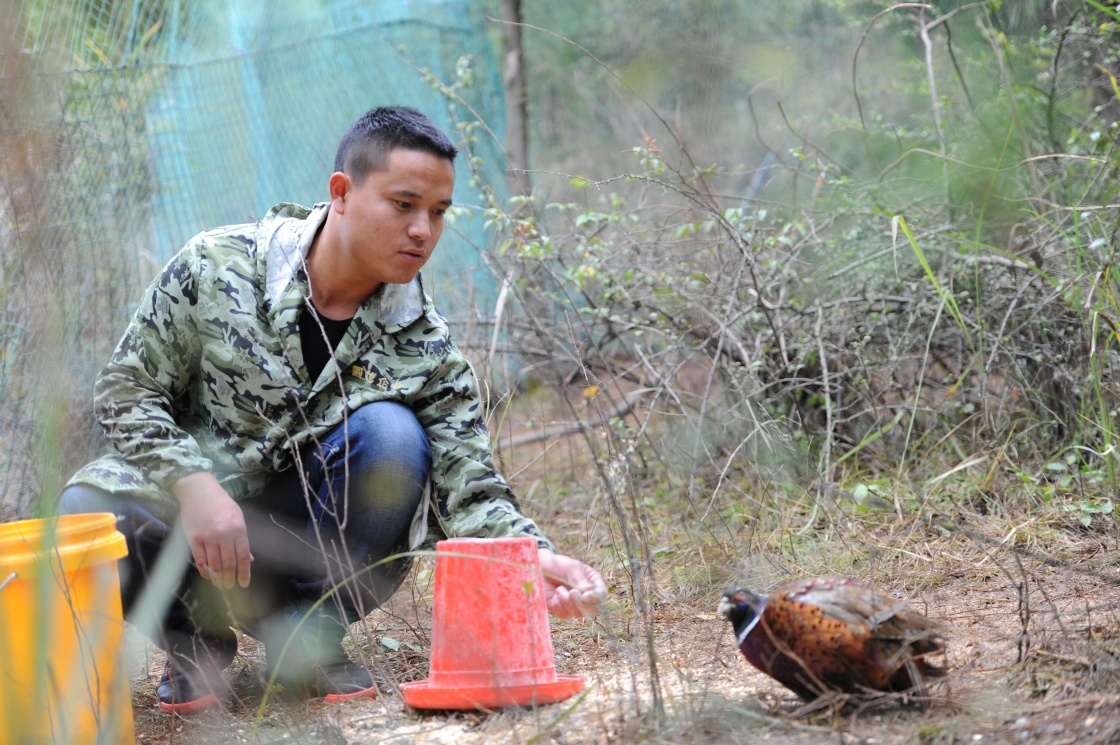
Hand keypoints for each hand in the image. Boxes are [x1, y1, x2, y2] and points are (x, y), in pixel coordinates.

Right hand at [172, 471, 252, 588]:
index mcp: (238, 529)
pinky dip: (204, 570)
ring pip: (214, 564)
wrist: (198, 491)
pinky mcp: (193, 539)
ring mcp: (207, 537)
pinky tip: (207, 575)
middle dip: (230, 578)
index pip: (243, 556)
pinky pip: (199, 559)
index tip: (244, 584)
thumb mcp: (237, 517)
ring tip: (219, 584)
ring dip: (217, 577)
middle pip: (228, 563)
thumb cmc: (221, 504)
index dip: (244, 572)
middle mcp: (224, 534)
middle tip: (229, 586)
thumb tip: (248, 558)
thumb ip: (242, 538)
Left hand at [538, 548, 606, 618]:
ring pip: (579, 614)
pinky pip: (565, 615)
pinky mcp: (561, 610)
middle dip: (583, 604)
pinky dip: (560, 605)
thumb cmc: (558, 565)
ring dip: (569, 603)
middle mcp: (586, 596)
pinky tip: (555, 594)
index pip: (601, 594)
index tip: (586, 595)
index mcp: (593, 583)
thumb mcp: (572, 568)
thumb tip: (589, 592)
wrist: (539, 567)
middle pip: (594, 610)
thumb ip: (580, 581)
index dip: (596, 597)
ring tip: (559, 589)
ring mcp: (574, 605)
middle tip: (572, 593)